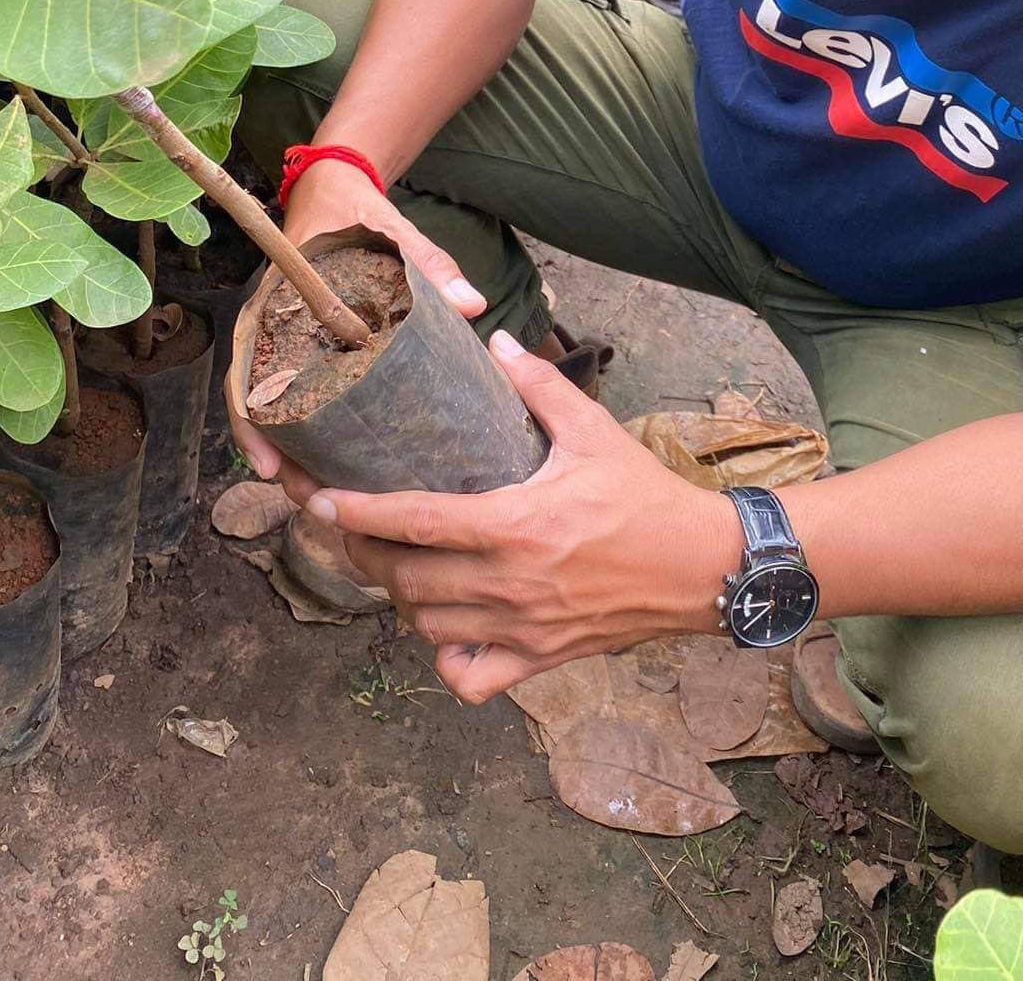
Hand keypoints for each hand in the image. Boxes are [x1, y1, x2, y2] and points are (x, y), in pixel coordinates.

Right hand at [228, 156, 485, 508]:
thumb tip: (472, 306)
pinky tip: (330, 463)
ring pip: (273, 405)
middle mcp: (273, 326)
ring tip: (316, 496)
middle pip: (255, 401)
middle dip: (272, 454)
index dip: (252, 420)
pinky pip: (295, 393)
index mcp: (280, 300)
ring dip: (288, 450)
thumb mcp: (390, 235)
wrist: (336, 189)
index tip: (269, 463)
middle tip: (301, 496)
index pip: (247, 365)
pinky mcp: (306, 346)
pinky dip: (305, 429)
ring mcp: (286, 339)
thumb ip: (430, 267)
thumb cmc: (355, 214)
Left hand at [309, 331, 743, 702]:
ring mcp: (524, 628)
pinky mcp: (540, 659)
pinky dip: (446, 660)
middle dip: (367, 555)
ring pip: (428, 628)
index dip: (359, 514)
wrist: (701, 567)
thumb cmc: (646, 496)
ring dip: (401, 601)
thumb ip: (538, 385)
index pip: (417, 521)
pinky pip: (472, 679)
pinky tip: (445, 631)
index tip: (320, 502)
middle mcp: (512, 582)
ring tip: (395, 569)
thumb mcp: (593, 430)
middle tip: (352, 530)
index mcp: (518, 523)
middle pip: (408, 580)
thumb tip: (496, 342)